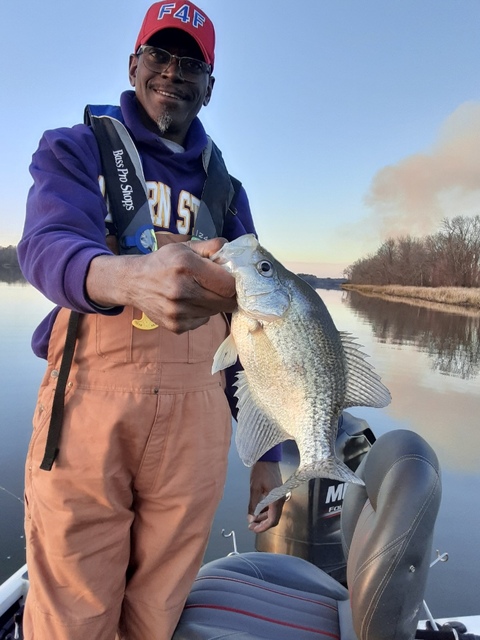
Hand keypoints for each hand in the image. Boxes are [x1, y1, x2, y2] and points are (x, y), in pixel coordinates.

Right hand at [86, 238, 236, 331]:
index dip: (236, 283)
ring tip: (199, 292)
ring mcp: (178, 311)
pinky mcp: (176, 326)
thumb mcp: (186, 247)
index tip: (234, 280)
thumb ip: (212, 247)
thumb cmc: (164, 262)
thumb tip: (234, 254)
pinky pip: (202, 321)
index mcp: (186, 266)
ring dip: (213, 303)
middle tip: (222, 288)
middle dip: (229, 295)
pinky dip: (201, 313)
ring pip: (215, 312)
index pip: (228, 284)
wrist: (133, 282)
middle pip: (226, 302)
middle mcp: (182, 290)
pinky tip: (189, 303)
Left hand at [247, 461, 285, 532]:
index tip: (252, 529)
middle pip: (274, 518)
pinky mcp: (278, 493)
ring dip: (263, 517)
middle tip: (250, 525)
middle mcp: (281, 500)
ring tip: (251, 518)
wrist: (267, 457)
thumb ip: (252, 505)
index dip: (262, 527)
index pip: (272, 520)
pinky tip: (257, 510)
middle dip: (262, 524)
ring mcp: (281, 496)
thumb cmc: (260, 471)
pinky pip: (273, 506)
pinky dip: (265, 511)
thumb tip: (250, 519)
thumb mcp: (254, 488)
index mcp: (276, 500)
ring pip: (273, 513)